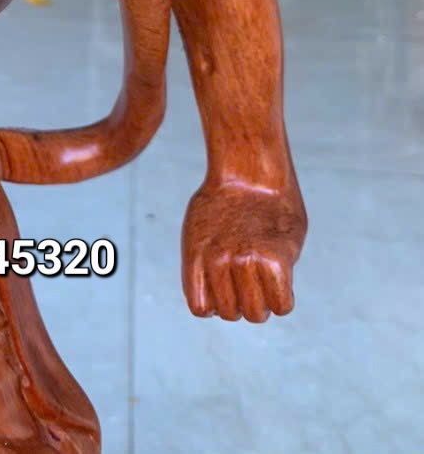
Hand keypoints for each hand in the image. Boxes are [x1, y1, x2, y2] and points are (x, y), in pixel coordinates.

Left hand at [181, 181, 305, 321]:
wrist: (250, 166)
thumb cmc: (228, 197)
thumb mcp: (202, 227)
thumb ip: (207, 261)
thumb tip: (216, 297)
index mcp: (197, 256)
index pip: (201, 308)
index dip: (216, 303)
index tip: (226, 287)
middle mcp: (218, 260)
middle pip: (232, 314)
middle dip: (242, 302)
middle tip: (250, 278)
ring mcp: (246, 259)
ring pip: (256, 314)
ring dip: (263, 302)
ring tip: (266, 277)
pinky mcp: (275, 257)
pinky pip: (282, 304)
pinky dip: (283, 299)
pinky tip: (282, 281)